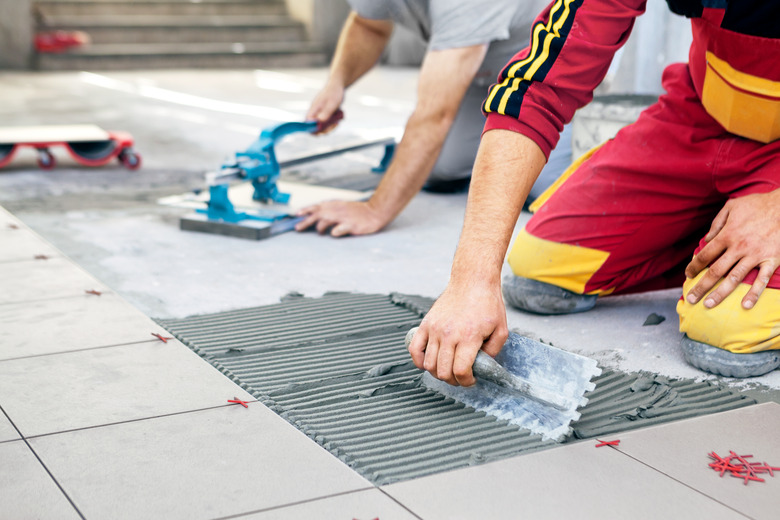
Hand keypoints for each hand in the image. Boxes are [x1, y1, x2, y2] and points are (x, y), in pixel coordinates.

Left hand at [294, 200, 388, 236]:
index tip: (297, 214)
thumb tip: (317, 216)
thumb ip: (330, 210)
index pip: (317, 206)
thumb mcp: (342, 207)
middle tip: (297, 228)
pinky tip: (333, 233)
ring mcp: (344, 218)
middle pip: (318, 214)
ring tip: (320, 232)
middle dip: (306, 221)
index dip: (306, 210)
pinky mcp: (351, 225)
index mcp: (335, 205)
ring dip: (320, 227)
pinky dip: (335, 231)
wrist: (375, 212)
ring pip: (326, 220)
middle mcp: (337, 210)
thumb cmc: (358, 212)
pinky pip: (339, 229)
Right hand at [306, 82, 343, 134]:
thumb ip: (326, 113)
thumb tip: (319, 123)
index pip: (308, 123)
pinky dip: (332, 123)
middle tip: (334, 125)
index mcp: (313, 109)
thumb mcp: (332, 103)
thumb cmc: (334, 93)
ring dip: (330, 127)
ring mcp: (319, 113)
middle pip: (315, 127)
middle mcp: (315, 112)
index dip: (313, 129)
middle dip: (325, 129)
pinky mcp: (324, 114)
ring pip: (322, 126)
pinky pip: (326, 123)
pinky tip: (338, 118)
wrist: (337, 85)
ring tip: (337, 121)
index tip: (322, 129)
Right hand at [408, 280, 507, 385]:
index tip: (471, 380)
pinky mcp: (425, 324)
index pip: (461, 370)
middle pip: (443, 371)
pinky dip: (419, 361)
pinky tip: (428, 362)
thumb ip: (494, 351)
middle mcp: (449, 334)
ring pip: (429, 364)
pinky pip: (414, 349)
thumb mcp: (501, 329)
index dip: (466, 381)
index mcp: (469, 337)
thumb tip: (483, 365)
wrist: (472, 281)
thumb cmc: (487, 303)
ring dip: (438, 373)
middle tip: (461, 377)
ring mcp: (434, 329)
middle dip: (453, 380)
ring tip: (447, 369)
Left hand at [685, 190, 779, 308]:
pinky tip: (745, 306)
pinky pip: (762, 280)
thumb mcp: (732, 206)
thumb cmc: (757, 204)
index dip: (693, 267)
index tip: (688, 275)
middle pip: (715, 271)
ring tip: (708, 305)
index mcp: (727, 235)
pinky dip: (754, 294)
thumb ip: (716, 223)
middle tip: (691, 299)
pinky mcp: (772, 260)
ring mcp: (755, 255)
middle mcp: (738, 247)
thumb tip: (706, 239)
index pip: (704, 255)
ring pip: (734, 279)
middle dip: (701, 286)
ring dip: (720, 294)